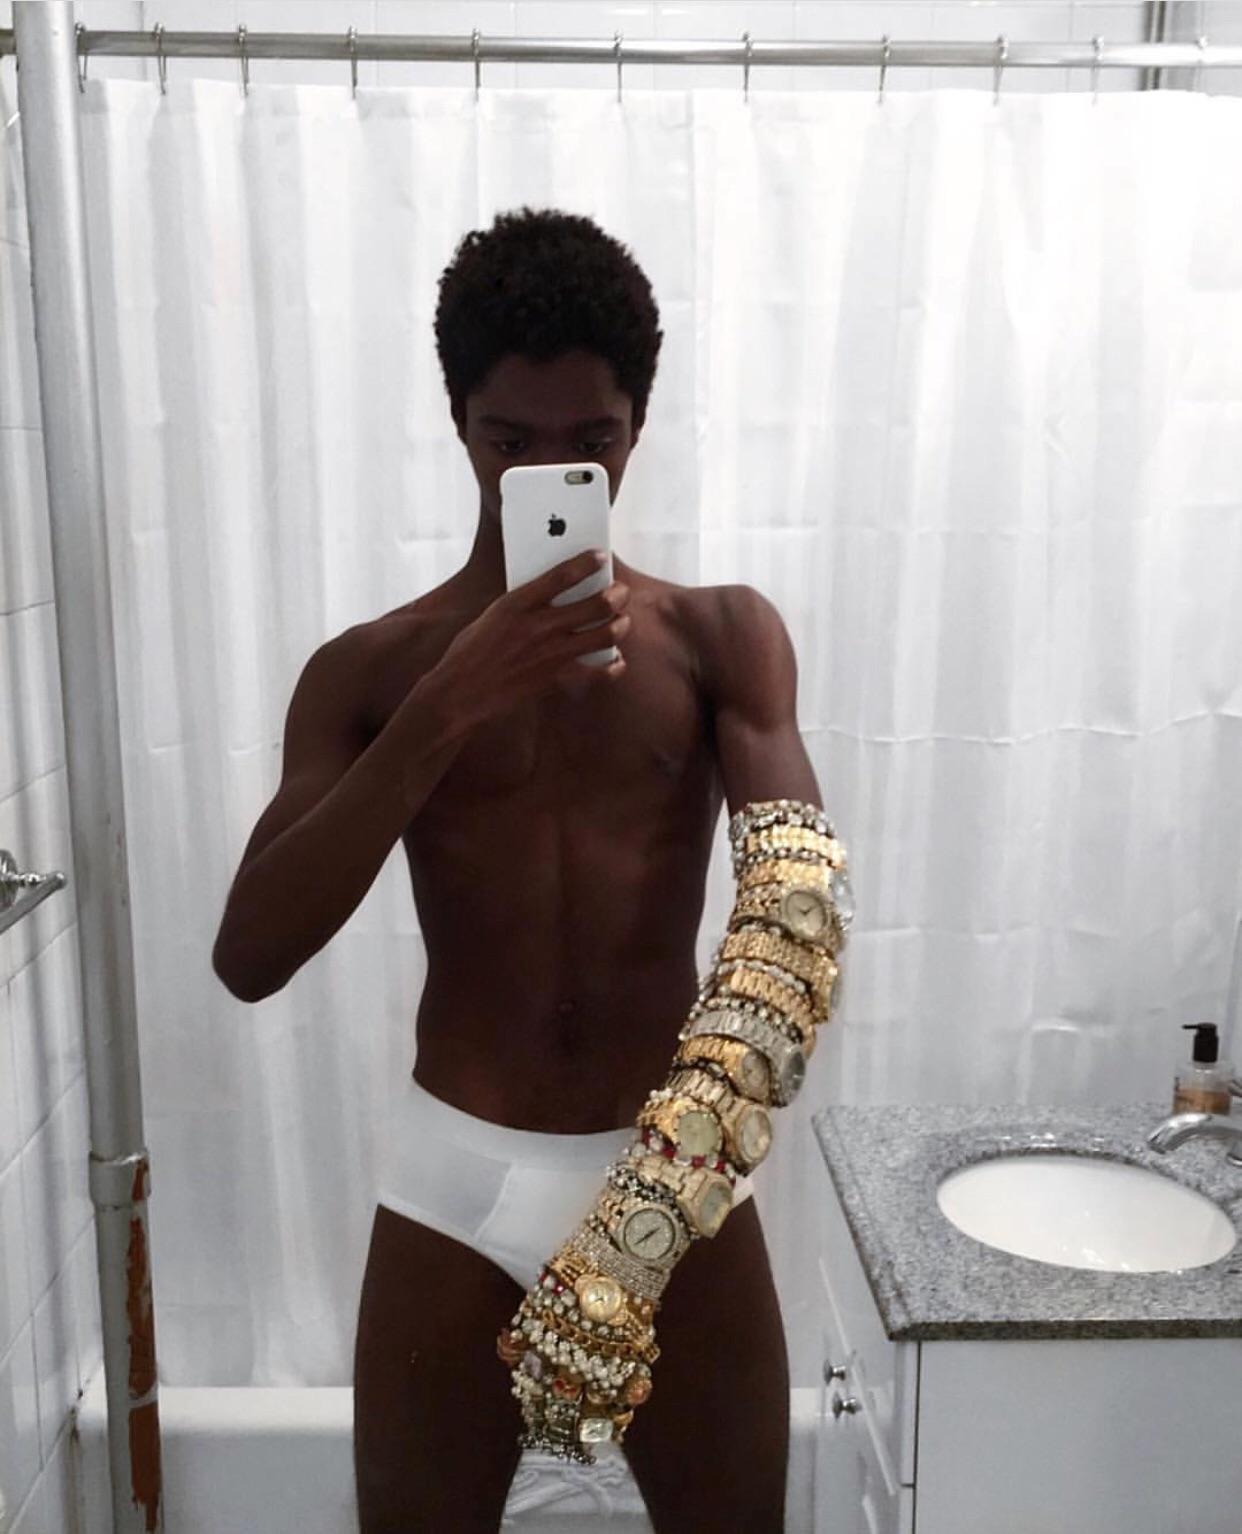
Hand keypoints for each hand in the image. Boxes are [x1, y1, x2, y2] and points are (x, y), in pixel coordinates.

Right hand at [428, 550, 630, 728]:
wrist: (460, 693)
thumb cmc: (471, 650)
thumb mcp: (493, 615)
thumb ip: (524, 603)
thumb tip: (555, 592)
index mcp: (518, 604)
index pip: (562, 575)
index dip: (587, 562)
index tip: (601, 556)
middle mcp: (538, 626)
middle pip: (596, 604)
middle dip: (617, 595)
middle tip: (621, 592)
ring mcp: (550, 654)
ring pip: (605, 635)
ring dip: (621, 625)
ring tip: (622, 621)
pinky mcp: (556, 680)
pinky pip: (599, 673)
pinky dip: (613, 666)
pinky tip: (616, 660)